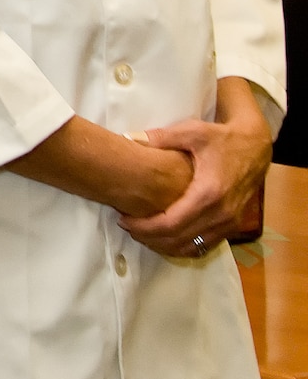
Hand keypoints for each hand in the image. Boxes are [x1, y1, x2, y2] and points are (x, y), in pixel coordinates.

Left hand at [122, 105, 269, 257]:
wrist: (256, 147)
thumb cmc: (221, 138)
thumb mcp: (192, 131)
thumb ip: (161, 137)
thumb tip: (131, 138)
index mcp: (209, 193)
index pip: (171, 223)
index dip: (145, 227)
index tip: (123, 219)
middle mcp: (222, 214)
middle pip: (179, 240)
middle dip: (149, 237)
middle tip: (126, 226)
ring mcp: (230, 223)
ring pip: (193, 247)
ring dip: (165, 245)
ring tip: (142, 232)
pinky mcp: (233, 226)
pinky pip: (205, 245)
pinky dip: (183, 246)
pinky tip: (165, 237)